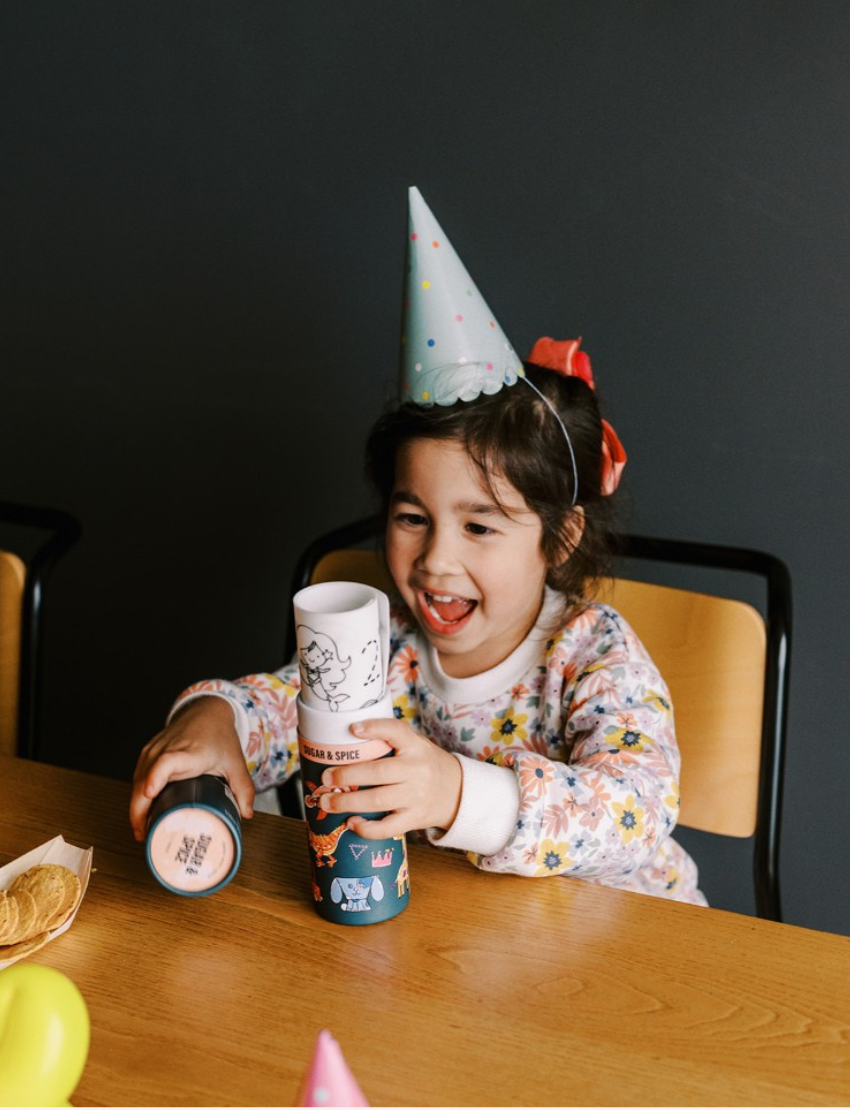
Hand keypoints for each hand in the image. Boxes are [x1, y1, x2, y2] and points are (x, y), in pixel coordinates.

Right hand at [129, 697, 254, 840]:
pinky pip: (137, 776)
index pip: (167, 762)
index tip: (150, 793)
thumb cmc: (219, 736)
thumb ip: (243, 788)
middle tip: (146, 835)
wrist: (206, 711)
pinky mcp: (147, 753)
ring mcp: (153, 751)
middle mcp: (166, 750)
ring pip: (137, 780)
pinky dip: (136, 795)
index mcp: (188, 752)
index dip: (156, 777)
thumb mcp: (235, 761)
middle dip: (139, 810)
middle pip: (144, 778)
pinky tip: (142, 813)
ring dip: (135, 806)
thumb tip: (247, 814)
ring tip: (143, 831)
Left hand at [317, 718, 461, 838]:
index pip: (397, 731)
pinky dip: (366, 828)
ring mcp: (416, 797)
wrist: (458, 793)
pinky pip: (387, 827)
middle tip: (326, 778)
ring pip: (377, 801)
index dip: (375, 728)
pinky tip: (351, 823)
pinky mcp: (414, 819)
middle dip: (346, 775)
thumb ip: (391, 741)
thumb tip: (347, 737)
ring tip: (327, 802)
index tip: (353, 729)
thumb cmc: (426, 765)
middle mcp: (417, 771)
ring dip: (347, 802)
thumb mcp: (416, 746)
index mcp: (416, 747)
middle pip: (378, 772)